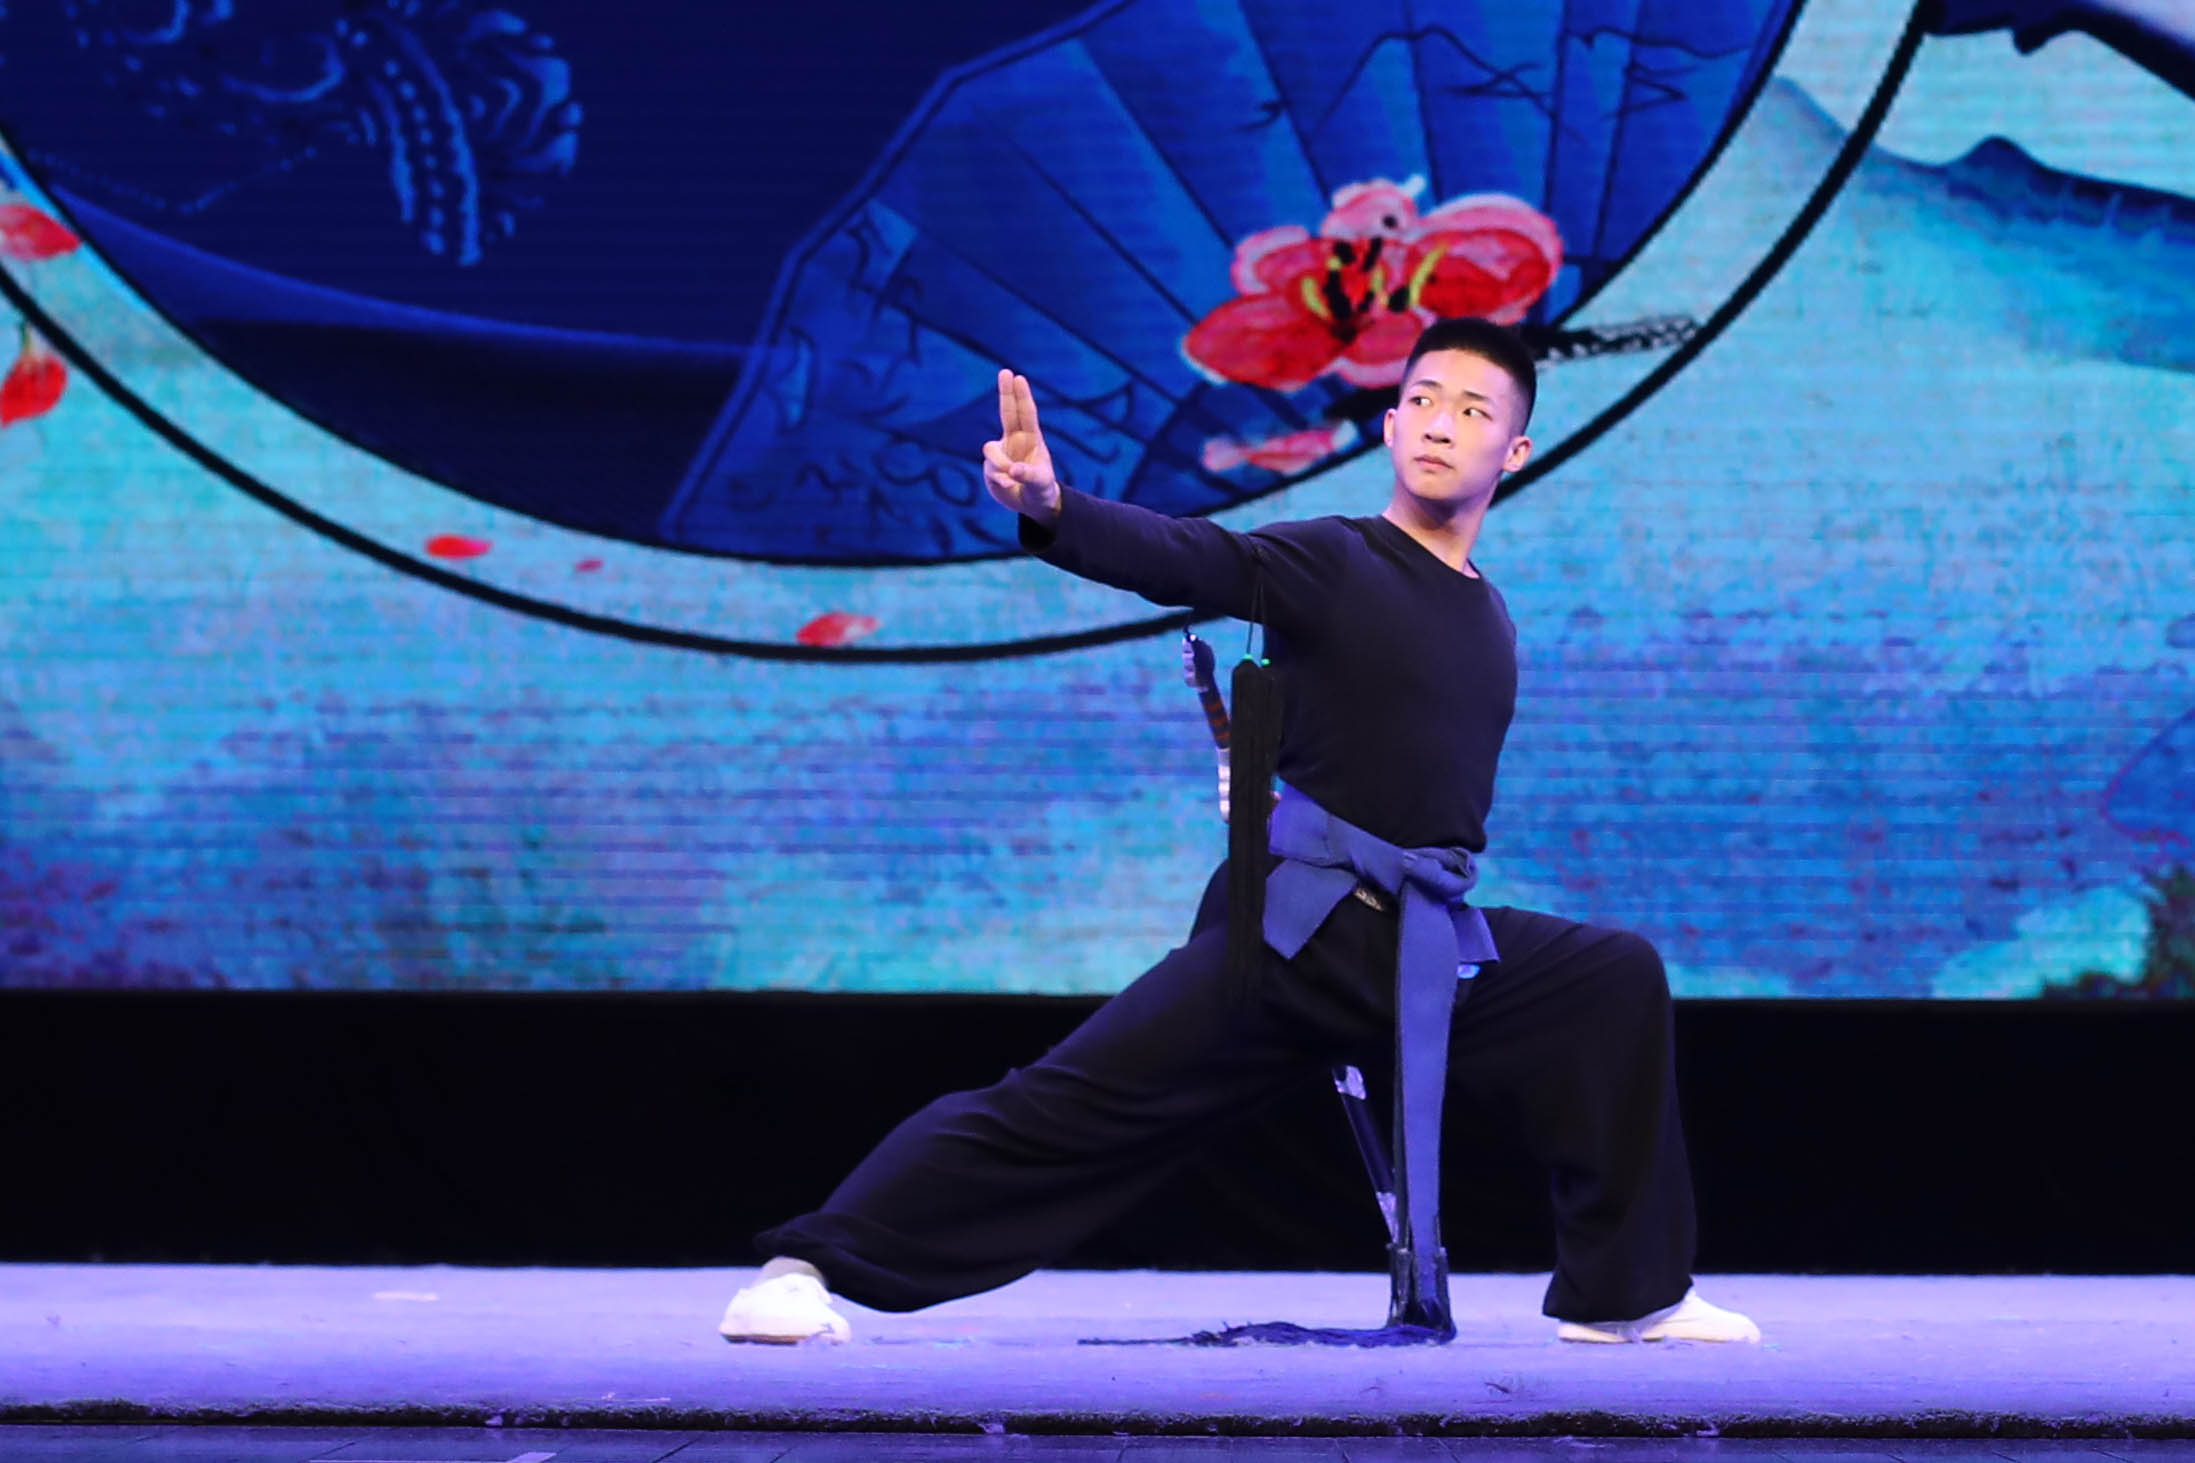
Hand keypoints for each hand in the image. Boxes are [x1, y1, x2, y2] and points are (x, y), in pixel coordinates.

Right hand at [982, 369, 1061, 524]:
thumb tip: (1012, 470)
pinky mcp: (991, 468)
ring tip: (1013, 479)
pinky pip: (991, 471)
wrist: (1032, 503)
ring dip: (1000, 463)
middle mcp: (1014, 441)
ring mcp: (1001, 453)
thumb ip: (1029, 475)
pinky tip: (1011, 487)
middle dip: (1006, 392)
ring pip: (990, 449)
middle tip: (1005, 371)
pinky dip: (1000, 481)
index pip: (1026, 414)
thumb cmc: (1042, 488)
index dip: (1022, 396)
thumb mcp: (1041, 483)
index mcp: (1031, 439)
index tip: (1018, 377)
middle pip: (1008, 412)